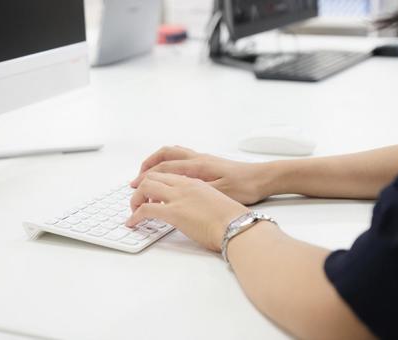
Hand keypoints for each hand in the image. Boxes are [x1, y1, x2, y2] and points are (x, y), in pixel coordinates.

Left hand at [126, 172, 248, 251]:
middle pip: (153, 175)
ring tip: (134, 209)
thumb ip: (202, 199)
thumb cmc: (234, 218)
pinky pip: (146, 209)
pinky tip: (132, 222)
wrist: (239, 225)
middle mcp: (185, 184)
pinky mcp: (174, 212)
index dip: (154, 178)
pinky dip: (135, 215)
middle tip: (138, 198)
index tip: (148, 187)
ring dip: (136, 198)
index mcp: (196, 181)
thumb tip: (195, 209)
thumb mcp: (217, 200)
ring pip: (146, 187)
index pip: (168, 171)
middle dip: (141, 185)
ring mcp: (179, 197)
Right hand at [131, 146, 274, 204]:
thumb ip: (194, 192)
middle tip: (135, 184)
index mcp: (196, 166)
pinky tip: (169, 172)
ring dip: (155, 162)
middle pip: (162, 158)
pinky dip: (168, 161)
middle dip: (145, 169)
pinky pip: (180, 155)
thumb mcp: (218, 193)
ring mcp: (201, 158)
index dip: (145, 183)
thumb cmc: (244, 186)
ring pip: (170, 153)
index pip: (162, 171)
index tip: (135, 197)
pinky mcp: (207, 162)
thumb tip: (171, 197)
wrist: (263, 178)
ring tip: (146, 174)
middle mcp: (196, 159)